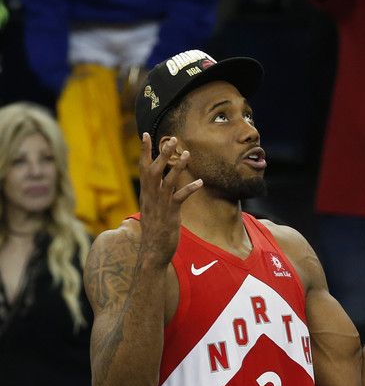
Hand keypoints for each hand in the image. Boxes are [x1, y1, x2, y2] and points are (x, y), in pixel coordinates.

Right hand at [138, 134, 202, 265]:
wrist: (152, 251)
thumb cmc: (154, 231)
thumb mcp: (151, 210)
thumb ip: (154, 196)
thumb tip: (157, 187)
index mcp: (146, 194)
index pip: (143, 168)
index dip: (144, 151)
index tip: (145, 134)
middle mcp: (151, 196)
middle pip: (154, 169)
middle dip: (162, 153)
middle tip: (173, 138)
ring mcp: (160, 205)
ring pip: (167, 180)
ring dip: (177, 166)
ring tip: (187, 153)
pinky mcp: (170, 214)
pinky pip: (180, 197)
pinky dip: (190, 188)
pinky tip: (200, 181)